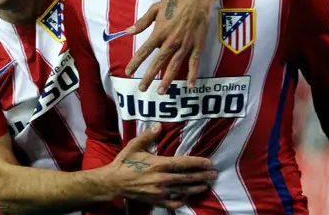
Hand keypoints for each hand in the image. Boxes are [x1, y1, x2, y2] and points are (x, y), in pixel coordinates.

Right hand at [101, 124, 216, 207]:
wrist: (114, 182)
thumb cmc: (124, 162)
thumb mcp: (134, 146)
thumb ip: (148, 136)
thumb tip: (159, 125)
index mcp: (159, 164)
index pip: (184, 163)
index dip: (198, 162)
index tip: (209, 162)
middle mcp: (163, 178)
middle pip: (188, 178)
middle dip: (202, 176)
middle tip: (214, 174)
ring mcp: (161, 191)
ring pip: (184, 190)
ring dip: (197, 187)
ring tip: (206, 185)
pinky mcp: (157, 200)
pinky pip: (174, 203)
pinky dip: (183, 200)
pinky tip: (188, 197)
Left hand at [125, 0, 214, 93]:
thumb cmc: (174, 3)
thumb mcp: (155, 9)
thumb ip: (142, 22)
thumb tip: (128, 32)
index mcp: (159, 33)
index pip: (144, 50)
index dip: (136, 62)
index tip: (128, 72)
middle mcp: (171, 41)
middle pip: (158, 62)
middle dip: (149, 76)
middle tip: (142, 88)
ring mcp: (185, 45)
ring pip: (175, 65)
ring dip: (167, 79)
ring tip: (161, 91)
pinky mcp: (197, 46)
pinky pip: (194, 63)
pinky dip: (192, 75)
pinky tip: (189, 86)